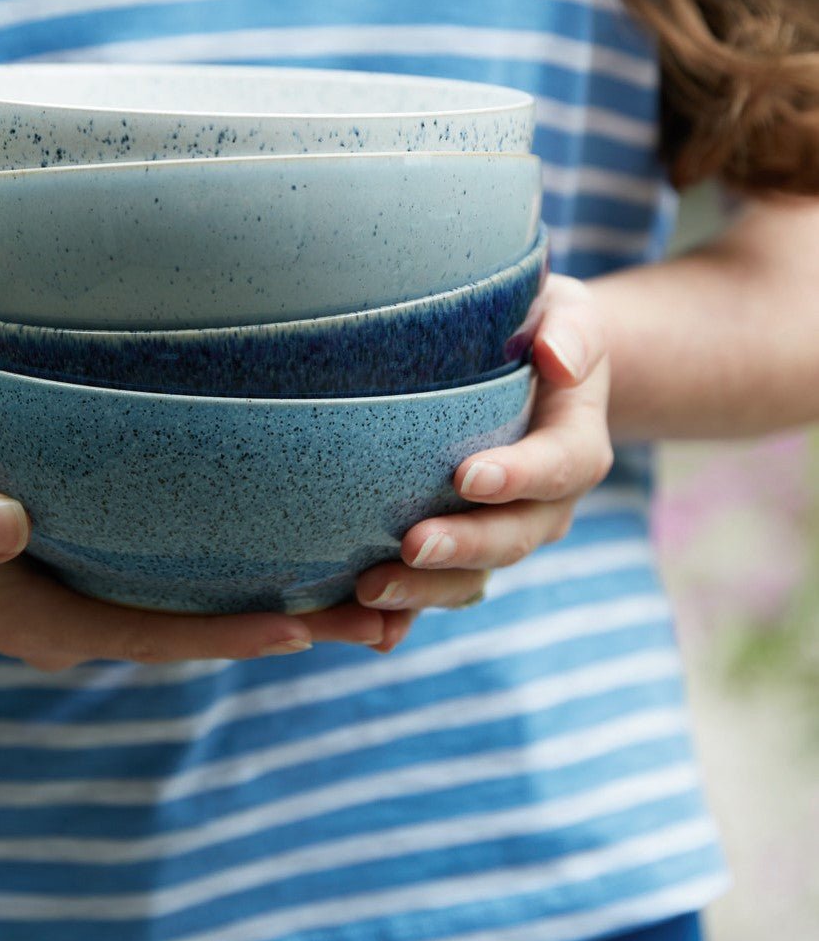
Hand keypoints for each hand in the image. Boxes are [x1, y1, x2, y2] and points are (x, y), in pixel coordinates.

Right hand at [0, 403, 393, 669]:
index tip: (305, 624)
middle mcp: (74, 616)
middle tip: (392, 616)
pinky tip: (305, 532)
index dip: (225, 634)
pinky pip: (184, 571)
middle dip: (287, 627)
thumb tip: (1, 528)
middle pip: (196, 631)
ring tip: (385, 584)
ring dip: (286, 599)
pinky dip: (246, 562)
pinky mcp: (98, 555)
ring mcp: (88, 590)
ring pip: (201, 604)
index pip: (148, 635)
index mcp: (35, 620)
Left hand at [349, 274, 613, 650]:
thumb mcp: (567, 312)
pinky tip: (366, 628)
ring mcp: (502, 532)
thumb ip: (570, 331)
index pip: (556, 467)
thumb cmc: (541, 329)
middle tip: (412, 546)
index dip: (517, 477)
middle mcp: (544, 503)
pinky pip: (438, 591)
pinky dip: (406, 616)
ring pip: (474, 577)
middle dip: (465, 546)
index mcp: (574, 447)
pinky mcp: (462, 549)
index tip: (467, 476)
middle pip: (513, 537)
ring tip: (370, 589)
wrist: (533, 369)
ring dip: (427, 590)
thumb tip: (557, 358)